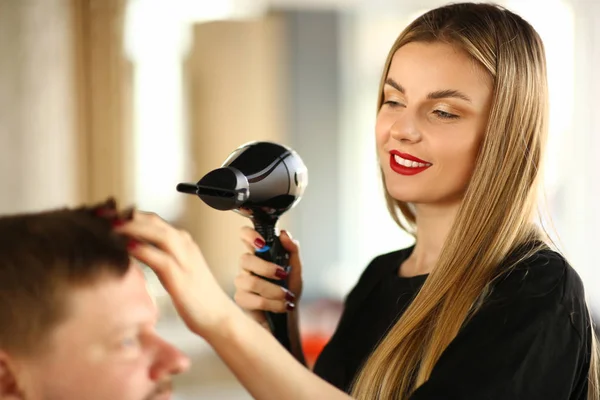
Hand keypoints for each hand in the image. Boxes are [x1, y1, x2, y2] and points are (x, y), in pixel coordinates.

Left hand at [115, 211, 236, 336]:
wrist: (218, 318)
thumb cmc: (196, 298)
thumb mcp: (177, 271)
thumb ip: (160, 258)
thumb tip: (134, 253)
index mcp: (184, 243)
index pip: (154, 221)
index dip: (130, 215)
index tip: (106, 215)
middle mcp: (186, 246)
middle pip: (154, 222)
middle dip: (127, 216)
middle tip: (101, 214)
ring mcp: (186, 260)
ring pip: (159, 234)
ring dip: (133, 228)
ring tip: (110, 226)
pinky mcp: (182, 278)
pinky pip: (161, 258)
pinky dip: (143, 250)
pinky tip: (126, 247)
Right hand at [234, 227, 302, 330]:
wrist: (289, 314)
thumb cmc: (289, 288)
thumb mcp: (296, 268)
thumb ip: (292, 250)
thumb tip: (284, 234)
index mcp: (259, 253)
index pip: (244, 235)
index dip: (249, 235)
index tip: (262, 242)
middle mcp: (247, 266)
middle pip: (245, 259)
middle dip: (267, 268)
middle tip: (283, 275)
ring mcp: (242, 282)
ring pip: (251, 282)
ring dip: (274, 290)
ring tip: (287, 296)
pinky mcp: (241, 299)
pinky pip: (255, 300)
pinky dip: (273, 304)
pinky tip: (282, 306)